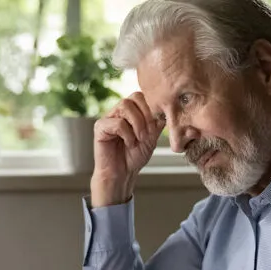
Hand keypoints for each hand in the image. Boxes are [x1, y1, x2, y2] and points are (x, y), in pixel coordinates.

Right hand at [92, 92, 164, 206]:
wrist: (122, 174)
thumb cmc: (135, 156)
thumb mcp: (152, 136)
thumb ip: (158, 121)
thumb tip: (170, 107)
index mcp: (131, 111)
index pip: (143, 96)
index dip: (153, 109)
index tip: (156, 127)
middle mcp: (118, 111)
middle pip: (135, 96)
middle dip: (146, 115)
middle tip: (148, 133)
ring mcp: (108, 117)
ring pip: (125, 105)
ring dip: (137, 124)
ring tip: (139, 139)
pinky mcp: (100, 127)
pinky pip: (117, 122)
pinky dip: (127, 134)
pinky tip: (128, 144)